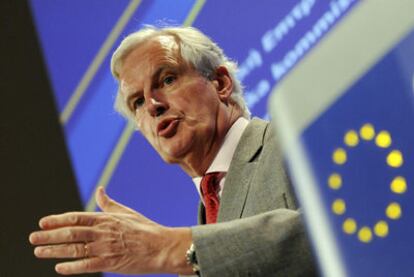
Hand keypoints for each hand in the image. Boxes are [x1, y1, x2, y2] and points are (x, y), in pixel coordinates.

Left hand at [29, 187, 192, 274]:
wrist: (162, 246)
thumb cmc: (145, 229)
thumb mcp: (126, 212)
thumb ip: (108, 203)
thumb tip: (99, 189)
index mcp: (106, 219)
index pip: (76, 218)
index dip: (58, 220)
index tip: (43, 222)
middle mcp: (102, 232)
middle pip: (70, 234)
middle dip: (49, 236)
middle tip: (33, 237)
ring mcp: (105, 248)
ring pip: (74, 249)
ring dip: (54, 251)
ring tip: (39, 251)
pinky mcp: (110, 263)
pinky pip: (86, 265)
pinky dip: (71, 267)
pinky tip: (58, 267)